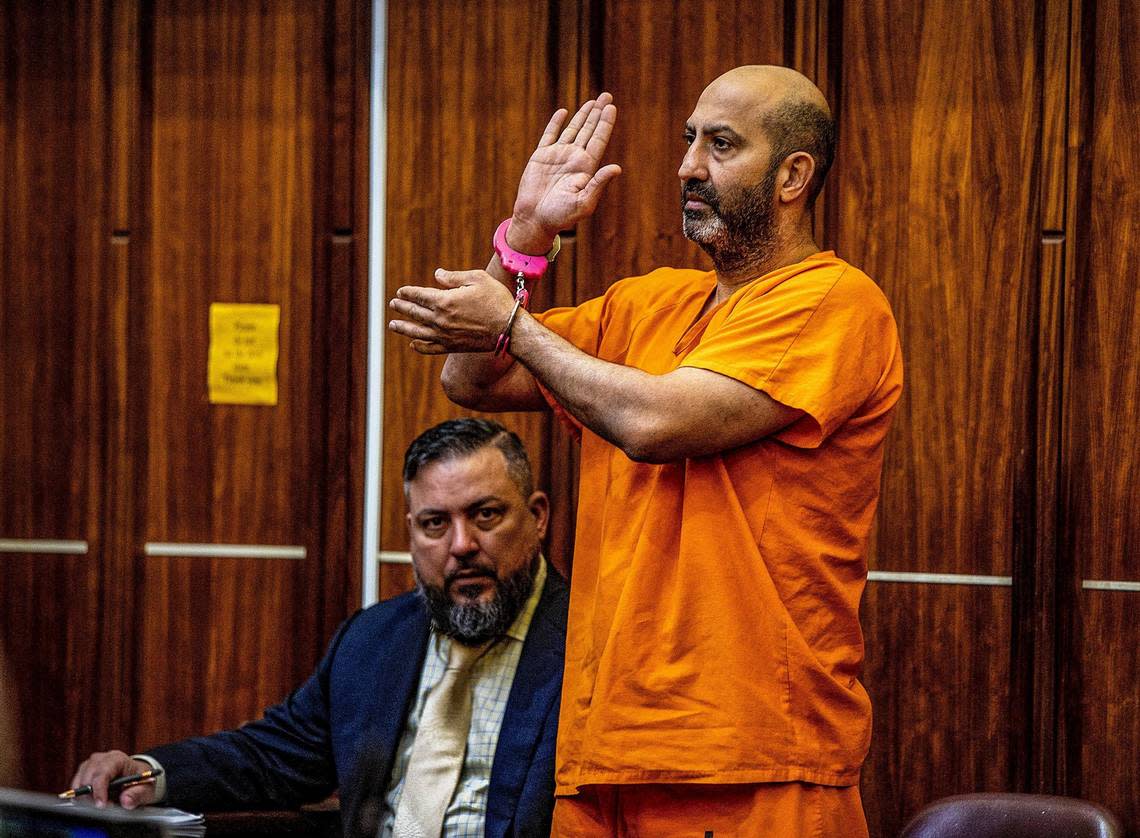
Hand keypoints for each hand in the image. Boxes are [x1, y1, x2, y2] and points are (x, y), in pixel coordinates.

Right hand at [69, 751, 155, 809]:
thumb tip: (126, 801)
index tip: (100, 805)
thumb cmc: (140, 780)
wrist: (136, 776)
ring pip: (79, 783)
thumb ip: (137, 795)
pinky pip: (76, 786)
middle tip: (103, 807)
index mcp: (117, 759)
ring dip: (86, 797)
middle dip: (92, 796)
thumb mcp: (145, 789)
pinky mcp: (82, 773)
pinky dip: (82, 796)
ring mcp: (90, 765)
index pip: (103, 773)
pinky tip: (93, 800)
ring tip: (101, 802)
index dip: (99, 790)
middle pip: (87, 778)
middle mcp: (101, 759)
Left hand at [389, 269, 517, 354]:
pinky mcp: (452, 347)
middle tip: (393, 304)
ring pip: (417, 332)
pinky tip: (413, 343)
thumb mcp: (477, 279)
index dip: (407, 292)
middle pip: (415, 312)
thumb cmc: (496, 300)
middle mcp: (440, 319)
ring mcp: (444, 335)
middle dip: (402, 307)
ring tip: (393, 325)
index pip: (418, 295)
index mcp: (444, 300)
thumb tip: (437, 275)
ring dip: (403, 328)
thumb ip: (454, 277)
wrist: (509, 328)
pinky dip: (419, 346)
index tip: (400, 291)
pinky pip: (430, 348)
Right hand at [508, 93, 622, 250]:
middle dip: (598, 113)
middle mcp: (574, 159)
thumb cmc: (561, 216)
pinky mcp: (541, 157)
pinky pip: (550, 135)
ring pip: (573, 130)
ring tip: (592, 102)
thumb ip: (599, 184)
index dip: (605, 123)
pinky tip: (564, 113)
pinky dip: (556, 123)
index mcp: (586, 168)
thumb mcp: (583, 202)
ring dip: (582, 115)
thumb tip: (616, 167)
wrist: (535, 219)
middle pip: (589, 130)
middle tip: (607, 96)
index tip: (612, 107)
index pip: (598, 140)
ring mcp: (558, 156)